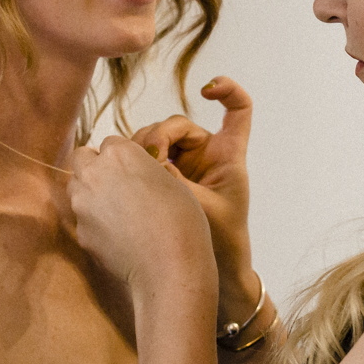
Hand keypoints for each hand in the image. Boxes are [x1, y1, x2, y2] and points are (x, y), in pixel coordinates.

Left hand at [69, 136, 211, 297]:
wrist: (169, 266)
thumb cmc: (180, 221)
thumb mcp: (170, 181)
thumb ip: (143, 168)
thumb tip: (131, 173)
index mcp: (120, 153)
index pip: (110, 143)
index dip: (122, 157)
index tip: (133, 171)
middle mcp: (94, 173)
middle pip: (82, 158)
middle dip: (95, 167)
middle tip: (118, 185)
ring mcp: (82, 204)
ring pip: (77, 188)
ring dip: (91, 193)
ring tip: (119, 212)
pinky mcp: (81, 232)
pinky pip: (83, 219)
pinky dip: (95, 223)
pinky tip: (118, 235)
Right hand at [131, 78, 253, 290]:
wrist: (215, 274)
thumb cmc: (220, 242)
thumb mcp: (200, 207)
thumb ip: (174, 180)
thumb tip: (145, 157)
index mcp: (227, 155)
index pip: (237, 110)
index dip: (227, 91)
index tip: (208, 90)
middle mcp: (205, 155)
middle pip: (177, 125)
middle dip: (159, 136)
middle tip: (151, 160)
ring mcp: (183, 167)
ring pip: (154, 141)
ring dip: (142, 151)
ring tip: (139, 175)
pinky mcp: (163, 180)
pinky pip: (144, 160)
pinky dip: (134, 164)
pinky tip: (126, 178)